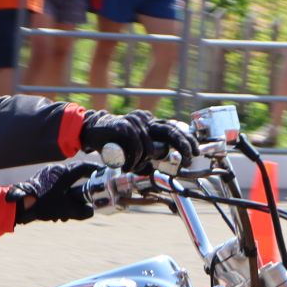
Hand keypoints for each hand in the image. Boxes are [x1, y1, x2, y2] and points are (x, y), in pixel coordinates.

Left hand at [10, 163, 97, 223]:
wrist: (18, 206)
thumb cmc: (42, 205)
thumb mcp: (66, 211)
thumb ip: (82, 212)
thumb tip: (91, 211)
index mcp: (64, 174)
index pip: (85, 168)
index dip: (96, 171)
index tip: (103, 174)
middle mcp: (56, 170)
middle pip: (76, 173)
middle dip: (84, 182)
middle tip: (92, 189)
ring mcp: (47, 174)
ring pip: (65, 180)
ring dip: (71, 193)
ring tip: (70, 210)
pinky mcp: (41, 180)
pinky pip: (56, 184)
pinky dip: (62, 194)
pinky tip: (58, 211)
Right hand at [79, 110, 197, 173]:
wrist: (92, 130)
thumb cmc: (114, 141)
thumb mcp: (134, 147)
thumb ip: (146, 153)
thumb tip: (157, 165)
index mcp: (150, 123)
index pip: (173, 128)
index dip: (186, 140)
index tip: (195, 152)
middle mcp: (146, 120)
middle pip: (170, 130)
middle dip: (182, 145)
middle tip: (187, 160)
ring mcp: (135, 122)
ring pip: (149, 148)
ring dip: (142, 162)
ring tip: (132, 167)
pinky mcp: (125, 126)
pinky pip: (136, 147)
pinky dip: (133, 160)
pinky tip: (126, 165)